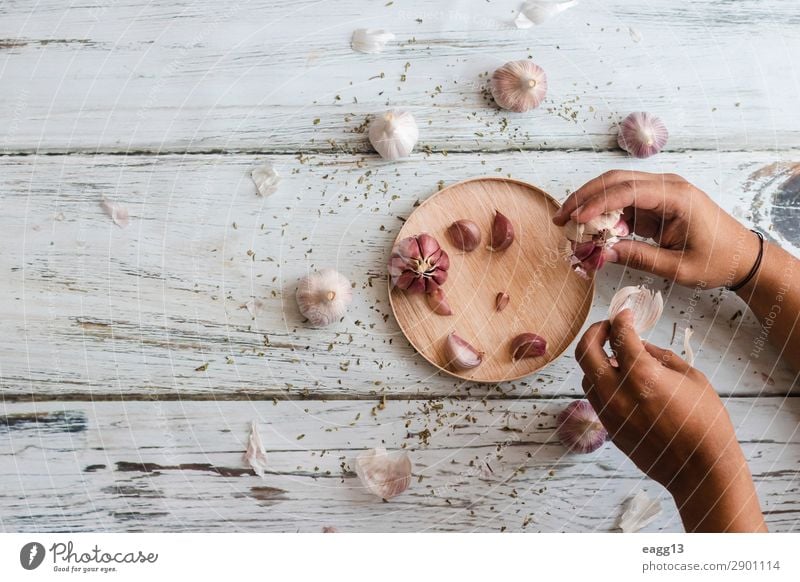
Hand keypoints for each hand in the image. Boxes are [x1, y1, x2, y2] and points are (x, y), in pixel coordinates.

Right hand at [552, 170, 759, 287]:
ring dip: (589, 203)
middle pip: (616, 180)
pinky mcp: (654, 203)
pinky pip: (622, 202)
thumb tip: (602, 253)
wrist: (742, 256)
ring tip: (567, 224)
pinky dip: (602, 214)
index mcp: (677, 197)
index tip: (575, 219)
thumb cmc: (717, 260)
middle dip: (584, 198)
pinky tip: (588, 229)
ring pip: (615, 187)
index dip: (597, 203)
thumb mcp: (678, 267)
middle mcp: (667, 186)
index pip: (628, 190)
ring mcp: (660, 192)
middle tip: (560, 218)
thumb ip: (639, 257)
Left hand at [576, 310, 765, 531]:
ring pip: (585, 375)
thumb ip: (660, 356)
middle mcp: (617, 392)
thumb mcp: (691, 378)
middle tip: (608, 328)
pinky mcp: (609, 428)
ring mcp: (609, 412)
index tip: (624, 313)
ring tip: (617, 357)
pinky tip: (620, 381)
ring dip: (596, 359)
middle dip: (595, 332)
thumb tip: (641, 344)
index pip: (619, 334)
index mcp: (641, 375)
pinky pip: (595, 396)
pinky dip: (601, 382)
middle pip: (584, 351)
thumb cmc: (705, 422)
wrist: (700, 470)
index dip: (620, 318)